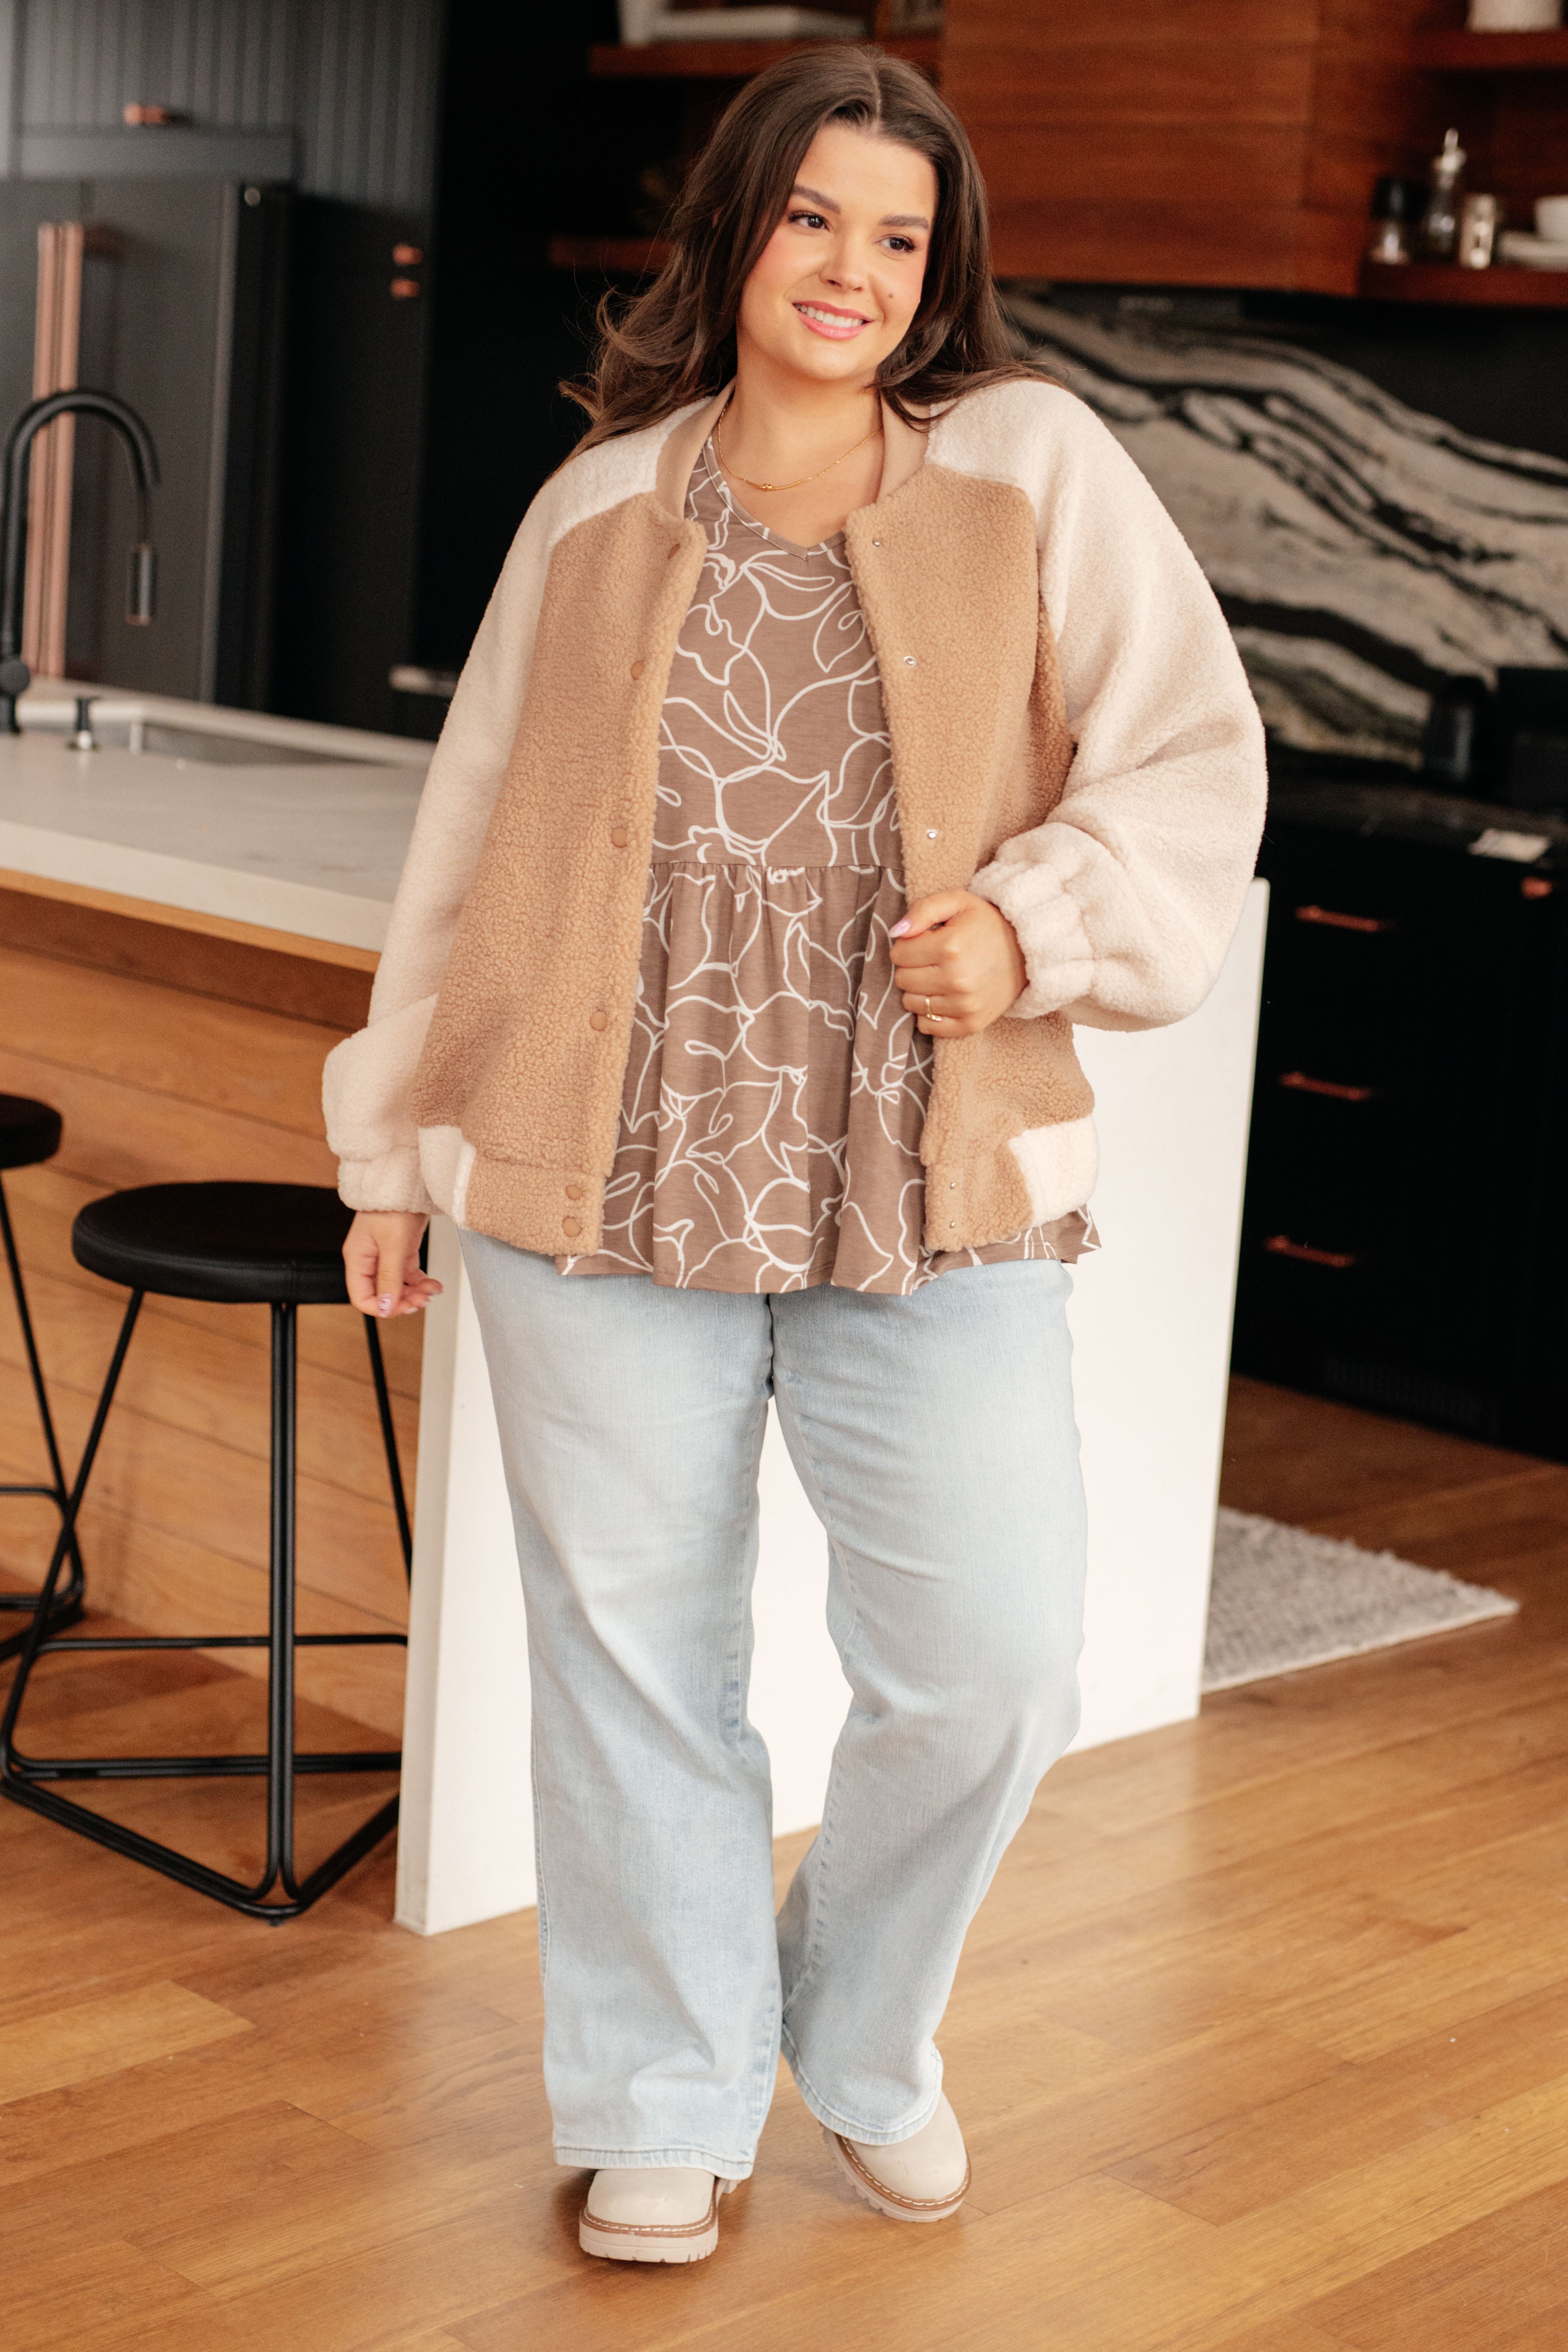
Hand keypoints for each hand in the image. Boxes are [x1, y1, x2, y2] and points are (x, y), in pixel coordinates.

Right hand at [343, 1210, 441, 1317]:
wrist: (408, 1182)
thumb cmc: (392, 1205)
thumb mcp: (392, 1244)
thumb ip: (390, 1278)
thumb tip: (386, 1307)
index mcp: (358, 1259)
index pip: (362, 1296)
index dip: (381, 1307)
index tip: (401, 1308)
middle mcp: (370, 1260)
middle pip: (382, 1293)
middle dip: (403, 1300)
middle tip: (421, 1300)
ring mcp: (386, 1256)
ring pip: (398, 1287)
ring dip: (415, 1293)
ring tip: (430, 1290)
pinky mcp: (401, 1251)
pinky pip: (409, 1276)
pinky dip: (422, 1282)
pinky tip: (433, 1284)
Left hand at [890, 890, 1026, 1036]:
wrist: (1027, 952)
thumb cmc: (987, 924)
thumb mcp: (958, 902)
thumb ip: (923, 910)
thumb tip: (896, 932)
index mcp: (950, 947)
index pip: (899, 954)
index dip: (907, 946)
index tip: (923, 942)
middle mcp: (956, 979)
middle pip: (903, 980)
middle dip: (911, 967)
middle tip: (930, 959)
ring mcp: (964, 1005)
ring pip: (911, 1003)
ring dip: (919, 990)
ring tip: (938, 976)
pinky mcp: (971, 1023)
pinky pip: (927, 1026)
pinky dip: (929, 1014)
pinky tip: (943, 997)